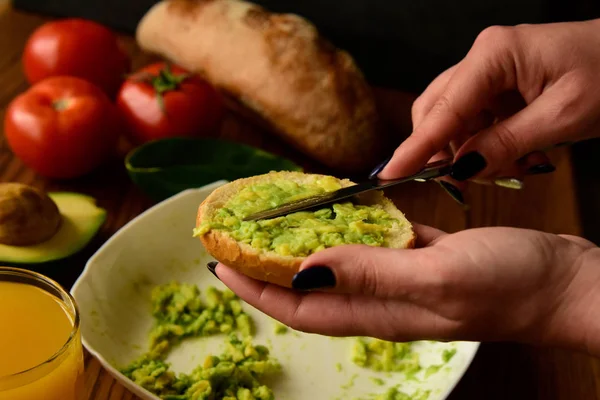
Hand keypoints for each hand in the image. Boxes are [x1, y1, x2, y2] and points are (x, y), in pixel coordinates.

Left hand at [212, 225, 599, 354]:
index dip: (256, 289)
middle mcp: (381, 299)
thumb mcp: (436, 277)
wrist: (563, 282)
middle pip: (309, 288)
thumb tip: (306, 269)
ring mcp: (401, 278)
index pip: (299, 307)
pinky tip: (338, 209)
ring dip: (304, 246)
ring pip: (337, 264)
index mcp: (379, 312)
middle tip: (238, 238)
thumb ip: (372, 274)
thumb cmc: (510, 286)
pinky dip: (349, 228)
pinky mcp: (420, 257)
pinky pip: (372, 243)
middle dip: (268, 268)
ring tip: (275, 222)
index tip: (222, 264)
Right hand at [378, 19, 599, 181]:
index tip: (390, 174)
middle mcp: (483, 58)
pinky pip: (476, 120)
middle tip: (464, 183)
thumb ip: (505, 143)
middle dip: (447, 151)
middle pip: (438, 111)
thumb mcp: (563, 117)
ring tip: (512, 167)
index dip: (415, 146)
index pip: (443, 109)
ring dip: (472, 151)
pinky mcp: (500, 84)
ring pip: (455, 120)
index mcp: (495, 55)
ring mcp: (490, 70)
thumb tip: (461, 169)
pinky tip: (516, 155)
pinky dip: (488, 144)